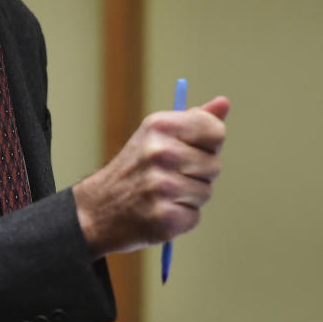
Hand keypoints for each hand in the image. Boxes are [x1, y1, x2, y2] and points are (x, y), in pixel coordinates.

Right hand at [72, 97, 229, 257]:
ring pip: (205, 192)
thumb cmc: (135, 168)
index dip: (208, 143)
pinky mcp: (164, 218)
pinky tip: (158, 211)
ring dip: (188, 197)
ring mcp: (161, 186)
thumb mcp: (157, 135)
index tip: (191, 148)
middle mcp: (160, 153)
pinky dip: (180, 218)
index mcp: (160, 126)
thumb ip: (194, 120)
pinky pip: (194, 217)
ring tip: (161, 194)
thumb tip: (224, 103)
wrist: (98, 207)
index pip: (215, 130)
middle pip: (214, 165)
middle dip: (198, 173)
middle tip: (168, 175)